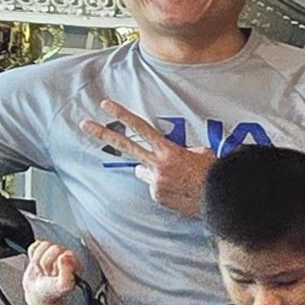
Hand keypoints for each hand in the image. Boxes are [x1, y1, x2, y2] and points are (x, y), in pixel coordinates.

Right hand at [22, 239, 87, 304]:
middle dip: (47, 263)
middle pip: (54, 248)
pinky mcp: (41, 251)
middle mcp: (65, 256)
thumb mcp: (63, 286)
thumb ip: (67, 273)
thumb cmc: (52, 291)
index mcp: (75, 264)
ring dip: (39, 261)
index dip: (57, 264)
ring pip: (43, 245)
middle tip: (48, 274)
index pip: (66, 253)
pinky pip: (34, 246)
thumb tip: (63, 256)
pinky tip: (37, 266)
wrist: (38, 294)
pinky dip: (32, 257)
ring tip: (43, 271)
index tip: (55, 274)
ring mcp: (53, 253)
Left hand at [80, 98, 212, 215]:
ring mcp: (155, 182)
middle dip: (103, 133)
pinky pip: (154, 188)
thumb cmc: (213, 174)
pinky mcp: (157, 197)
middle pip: (125, 145)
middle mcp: (157, 165)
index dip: (122, 115)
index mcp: (169, 151)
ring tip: (175, 178)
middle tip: (84, 123)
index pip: (141, 128)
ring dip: (153, 172)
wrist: (220, 199)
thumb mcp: (201, 154)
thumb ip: (181, 150)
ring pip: (143, 171)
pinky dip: (163, 188)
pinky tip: (179, 191)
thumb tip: (172, 155)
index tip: (105, 104)